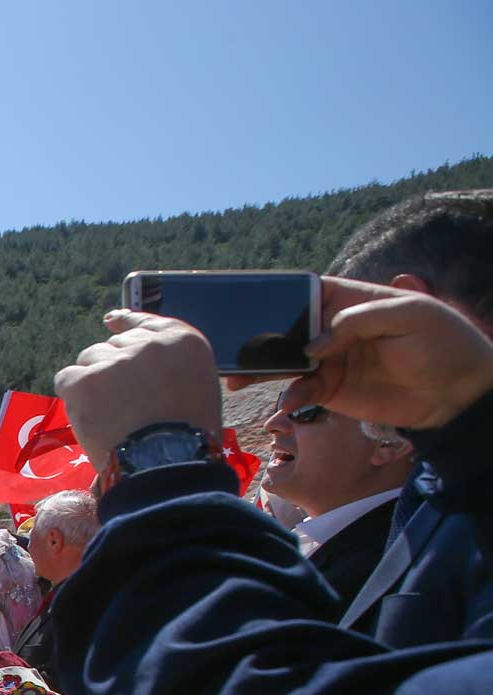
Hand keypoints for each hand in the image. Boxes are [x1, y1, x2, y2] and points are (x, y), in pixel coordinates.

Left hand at [54, 311, 223, 464]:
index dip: (126, 322)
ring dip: (92, 382)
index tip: (111, 321)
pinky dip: (73, 397)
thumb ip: (168, 367)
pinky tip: (91, 417)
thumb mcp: (195, 389)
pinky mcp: (86, 379)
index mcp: (183, 342)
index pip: (145, 321)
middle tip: (119, 402)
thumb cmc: (185, 438)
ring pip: (89, 359)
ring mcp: (115, 359)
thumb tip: (130, 348)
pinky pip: (67, 378)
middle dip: (111, 369)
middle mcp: (149, 343)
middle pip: (112, 345)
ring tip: (110, 415)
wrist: (166, 465)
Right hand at [225, 277, 492, 429]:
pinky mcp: (333, 391)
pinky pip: (302, 392)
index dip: (279, 296)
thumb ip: (358, 320)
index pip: (307, 293)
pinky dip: (291, 397)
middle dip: (259, 337)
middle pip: (287, 329)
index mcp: (352, 302)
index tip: (252, 305)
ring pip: (286, 363)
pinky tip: (289, 402)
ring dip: (262, 369)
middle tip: (232, 346)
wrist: (462, 392)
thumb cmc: (444, 342)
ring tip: (237, 377)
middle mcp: (335, 330)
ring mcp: (332, 362)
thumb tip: (313, 344)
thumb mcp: (409, 315)